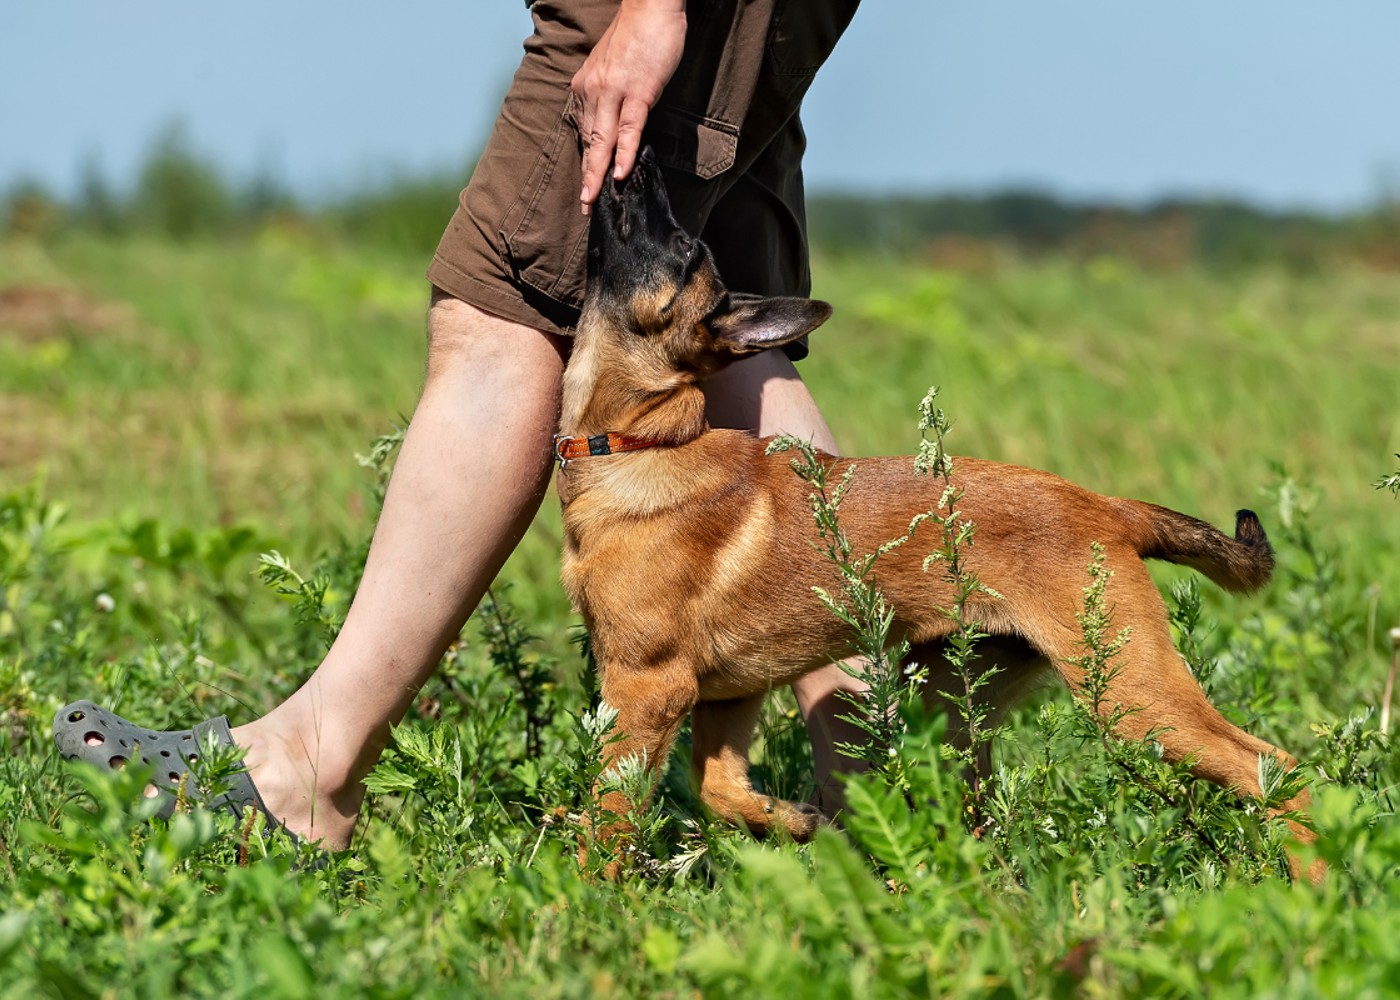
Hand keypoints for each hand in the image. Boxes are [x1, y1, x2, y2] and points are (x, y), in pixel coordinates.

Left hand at [572, 0, 686, 213]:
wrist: (651, 5)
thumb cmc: (638, 35)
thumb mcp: (615, 68)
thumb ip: (610, 95)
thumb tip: (616, 123)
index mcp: (587, 86)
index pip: (585, 131)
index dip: (586, 162)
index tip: (585, 186)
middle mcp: (594, 90)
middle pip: (590, 141)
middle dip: (587, 176)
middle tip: (584, 206)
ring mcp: (615, 91)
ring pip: (603, 139)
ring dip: (598, 172)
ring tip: (594, 199)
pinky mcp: (639, 91)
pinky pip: (629, 128)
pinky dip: (624, 152)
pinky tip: (621, 173)